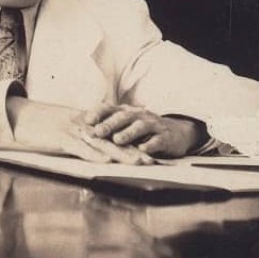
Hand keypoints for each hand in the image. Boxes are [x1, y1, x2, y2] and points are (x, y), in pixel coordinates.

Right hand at [8, 97, 146, 163]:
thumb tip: (92, 150)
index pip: (113, 134)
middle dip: (134, 151)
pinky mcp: (61, 137)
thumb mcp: (62, 129)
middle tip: (152, 162)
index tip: (149, 153)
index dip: (132, 144)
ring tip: (139, 163)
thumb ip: (78, 138)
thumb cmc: (39, 124)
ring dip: (121, 154)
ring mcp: (73, 130)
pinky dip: (94, 154)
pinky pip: (80, 147)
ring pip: (102, 143)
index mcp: (86, 123)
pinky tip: (107, 160)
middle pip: (113, 139)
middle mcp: (84, 125)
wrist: (18, 115)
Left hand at [84, 106, 205, 158]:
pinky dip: (150, 144)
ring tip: (118, 140)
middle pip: (123, 117)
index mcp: (127, 112)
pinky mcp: (165, 137)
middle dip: (110, 124)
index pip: (110, 108)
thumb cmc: (144, 129)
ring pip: (140, 127)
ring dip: (128, 133)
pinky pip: (158, 140)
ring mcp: (153, 125)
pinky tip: (143, 149)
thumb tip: (82, 131)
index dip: (98, 113)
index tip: (86, 120)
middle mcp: (139, 115)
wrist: (176, 132)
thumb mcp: (127, 124)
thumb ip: (108, 125)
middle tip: (98, 131)